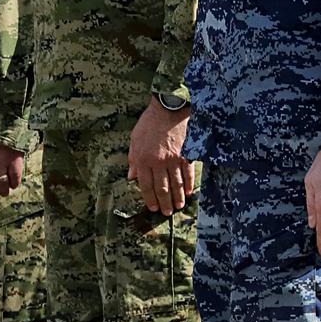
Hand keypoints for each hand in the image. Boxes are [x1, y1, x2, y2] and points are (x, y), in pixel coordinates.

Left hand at [128, 96, 193, 213]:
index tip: (152, 207)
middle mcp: (158, 162)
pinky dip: (188, 185)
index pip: (145, 185)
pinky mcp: (187, 155)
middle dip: (164, 203)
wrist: (169, 108)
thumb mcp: (134, 139)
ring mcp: (174, 159)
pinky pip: (188, 174)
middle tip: (166, 213)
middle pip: (162, 188)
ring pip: (176, 184)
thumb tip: (131, 177)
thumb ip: (133, 159)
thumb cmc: (149, 123)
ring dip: (177, 198)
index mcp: (143, 159)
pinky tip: (188, 193)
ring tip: (178, 206)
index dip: (149, 198)